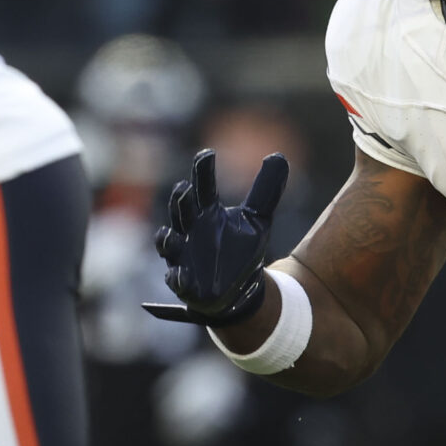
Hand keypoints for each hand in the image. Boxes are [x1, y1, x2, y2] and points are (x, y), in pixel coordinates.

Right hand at [147, 149, 287, 326]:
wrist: (239, 290)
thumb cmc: (242, 250)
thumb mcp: (258, 219)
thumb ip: (266, 190)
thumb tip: (279, 156)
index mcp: (207, 212)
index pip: (203, 187)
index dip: (203, 171)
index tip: (207, 154)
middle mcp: (191, 230)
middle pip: (181, 211)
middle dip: (180, 202)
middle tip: (185, 188)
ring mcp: (183, 256)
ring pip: (168, 243)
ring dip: (167, 238)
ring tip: (169, 235)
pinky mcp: (184, 282)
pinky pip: (176, 279)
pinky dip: (177, 278)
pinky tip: (182, 275)